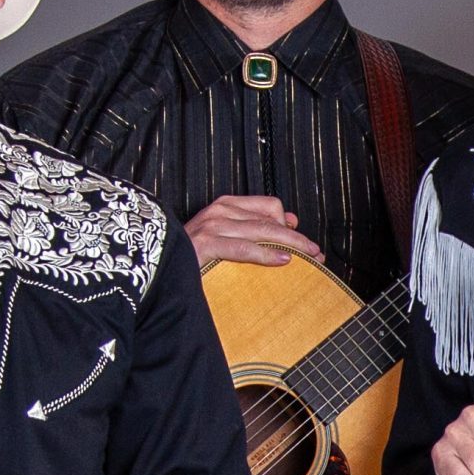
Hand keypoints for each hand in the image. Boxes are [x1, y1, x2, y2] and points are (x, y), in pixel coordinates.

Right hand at [185, 195, 321, 267]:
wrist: (157, 268)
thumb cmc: (192, 256)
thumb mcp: (226, 237)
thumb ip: (255, 227)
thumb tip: (290, 220)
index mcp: (226, 206)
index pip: (270, 206)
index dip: (292, 225)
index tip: (308, 245)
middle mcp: (220, 211)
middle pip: (271, 219)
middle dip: (298, 237)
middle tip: (315, 253)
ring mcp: (212, 226)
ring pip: (262, 231)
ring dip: (290, 245)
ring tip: (308, 259)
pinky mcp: (206, 244)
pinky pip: (244, 248)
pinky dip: (266, 254)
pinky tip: (282, 261)